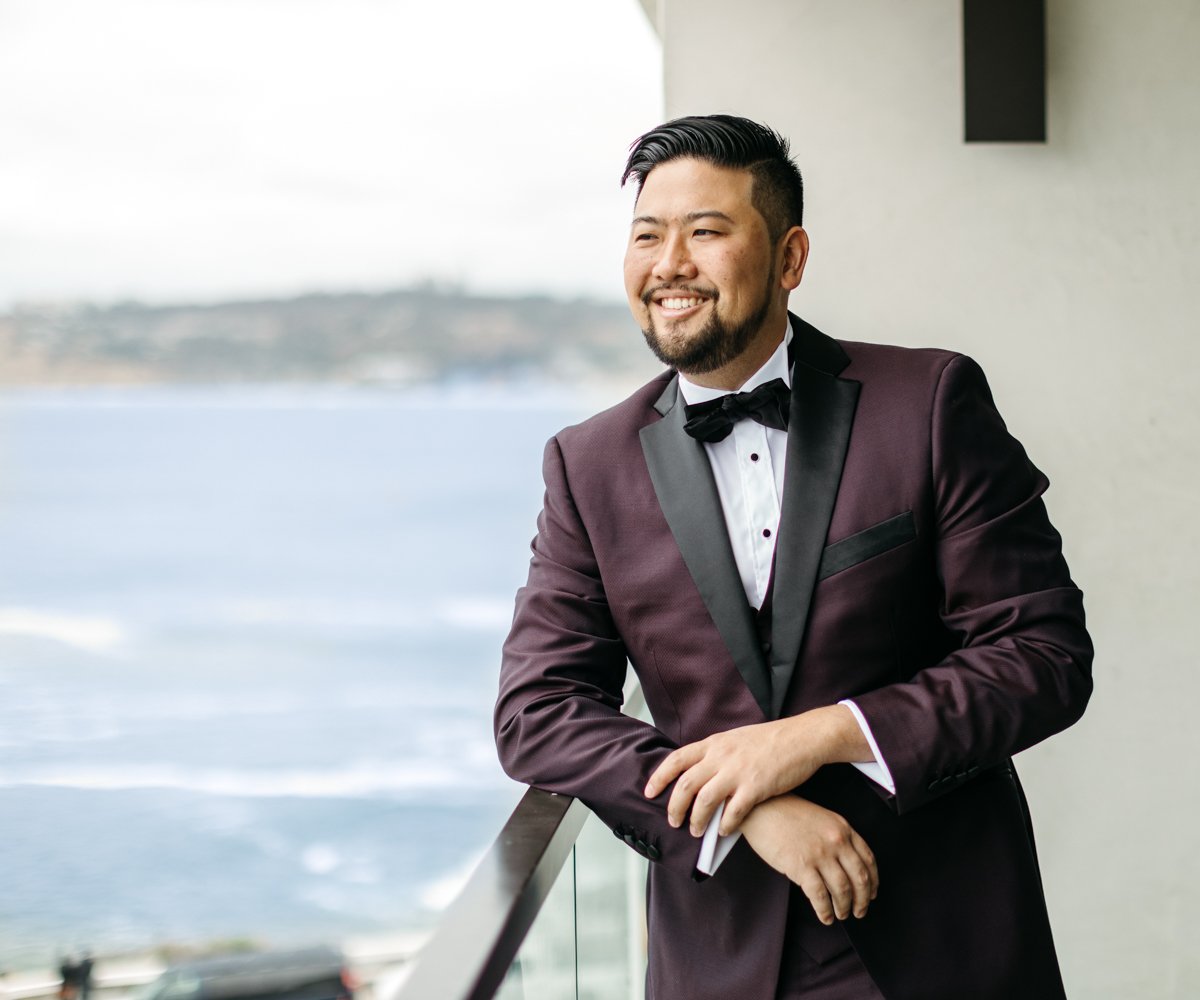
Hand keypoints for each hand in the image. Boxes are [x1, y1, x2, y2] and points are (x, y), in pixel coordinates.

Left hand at [643, 706, 869, 835]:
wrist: (801, 738)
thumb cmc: (770, 740)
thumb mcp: (735, 739)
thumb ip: (716, 754)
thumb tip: (699, 771)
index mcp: (714, 743)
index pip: (677, 759)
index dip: (659, 777)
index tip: (649, 792)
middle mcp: (721, 757)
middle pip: (685, 785)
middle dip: (674, 807)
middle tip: (673, 821)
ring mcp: (738, 772)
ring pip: (704, 801)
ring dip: (696, 820)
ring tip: (696, 831)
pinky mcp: (756, 787)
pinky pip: (733, 812)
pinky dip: (725, 825)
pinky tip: (724, 832)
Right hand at [741, 795, 878, 924]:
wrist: (761, 808)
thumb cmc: (786, 812)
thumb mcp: (820, 818)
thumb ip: (835, 838)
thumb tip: (844, 866)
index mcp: (843, 828)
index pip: (868, 859)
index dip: (873, 881)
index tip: (871, 893)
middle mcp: (836, 841)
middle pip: (860, 878)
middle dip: (862, 900)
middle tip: (859, 911)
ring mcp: (820, 854)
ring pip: (842, 890)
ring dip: (844, 907)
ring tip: (841, 914)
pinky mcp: (802, 867)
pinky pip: (820, 896)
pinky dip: (825, 911)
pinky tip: (825, 916)